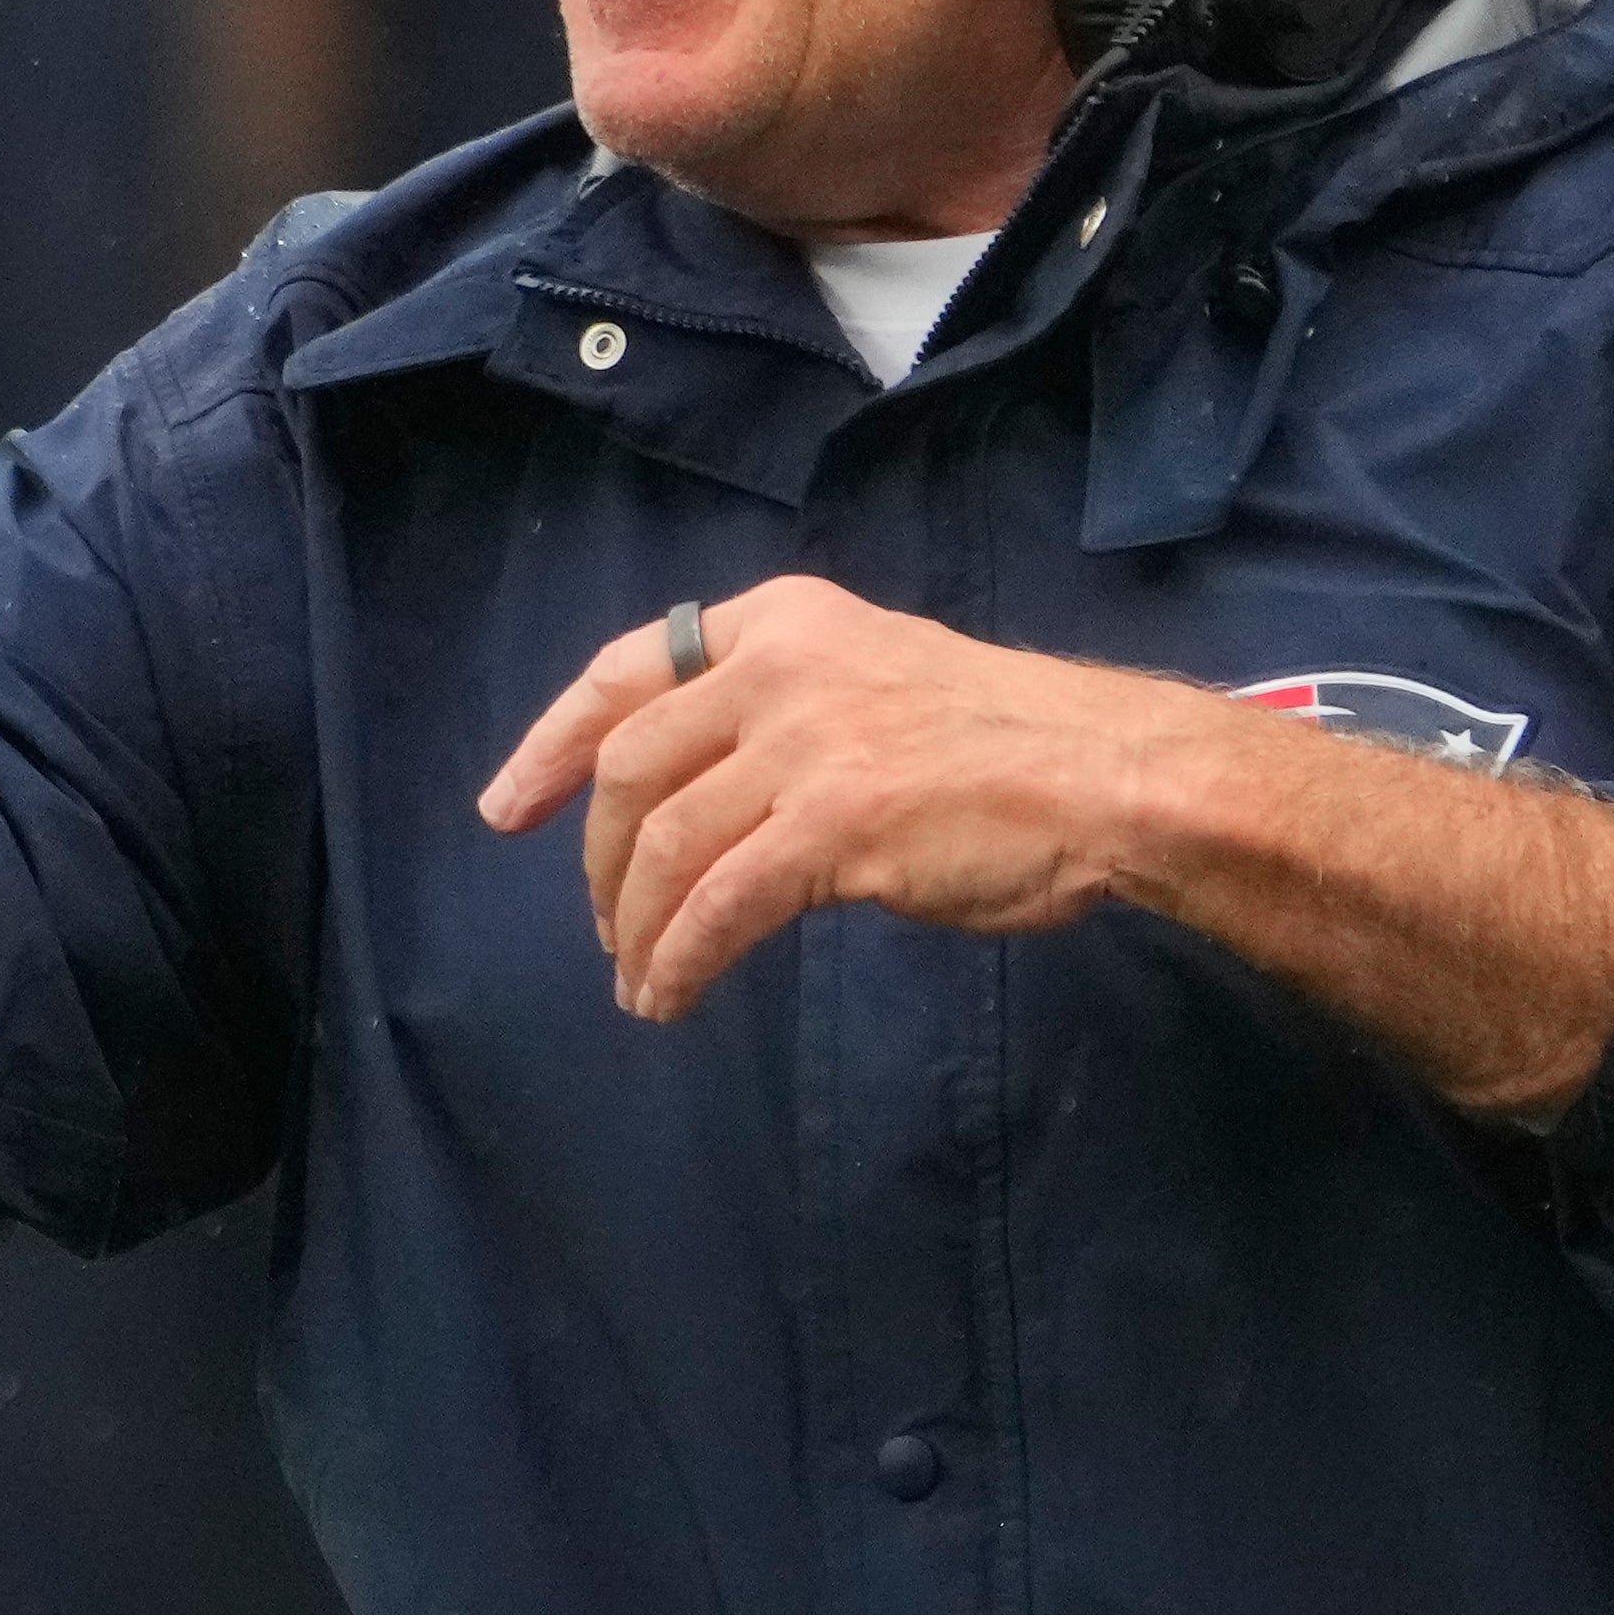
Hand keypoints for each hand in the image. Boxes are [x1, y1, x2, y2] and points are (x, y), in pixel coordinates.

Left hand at [478, 576, 1207, 1019]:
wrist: (1105, 774)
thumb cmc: (1004, 740)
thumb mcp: (874, 675)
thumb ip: (782, 709)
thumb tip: (702, 789)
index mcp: (783, 619)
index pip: (627, 668)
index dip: (553, 742)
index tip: (508, 805)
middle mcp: (778, 666)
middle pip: (630, 766)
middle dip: (598, 860)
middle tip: (602, 924)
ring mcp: (803, 742)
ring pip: (666, 845)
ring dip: (637, 926)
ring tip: (640, 978)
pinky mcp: (830, 823)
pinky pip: (717, 906)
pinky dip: (680, 959)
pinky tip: (673, 995)